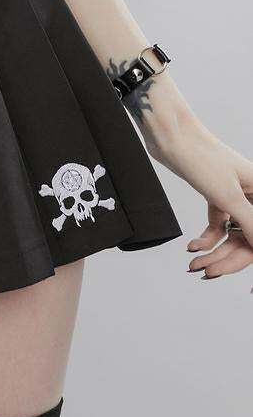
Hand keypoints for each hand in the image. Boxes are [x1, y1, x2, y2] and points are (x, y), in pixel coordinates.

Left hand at [149, 122, 252, 278]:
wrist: (172, 138)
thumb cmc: (202, 157)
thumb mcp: (228, 196)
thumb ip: (250, 223)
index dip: (252, 257)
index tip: (239, 278)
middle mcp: (252, 196)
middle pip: (248, 239)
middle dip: (228, 259)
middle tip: (206, 272)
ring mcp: (234, 197)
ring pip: (231, 235)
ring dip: (214, 252)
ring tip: (194, 264)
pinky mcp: (216, 197)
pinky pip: (217, 226)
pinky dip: (206, 238)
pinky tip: (193, 246)